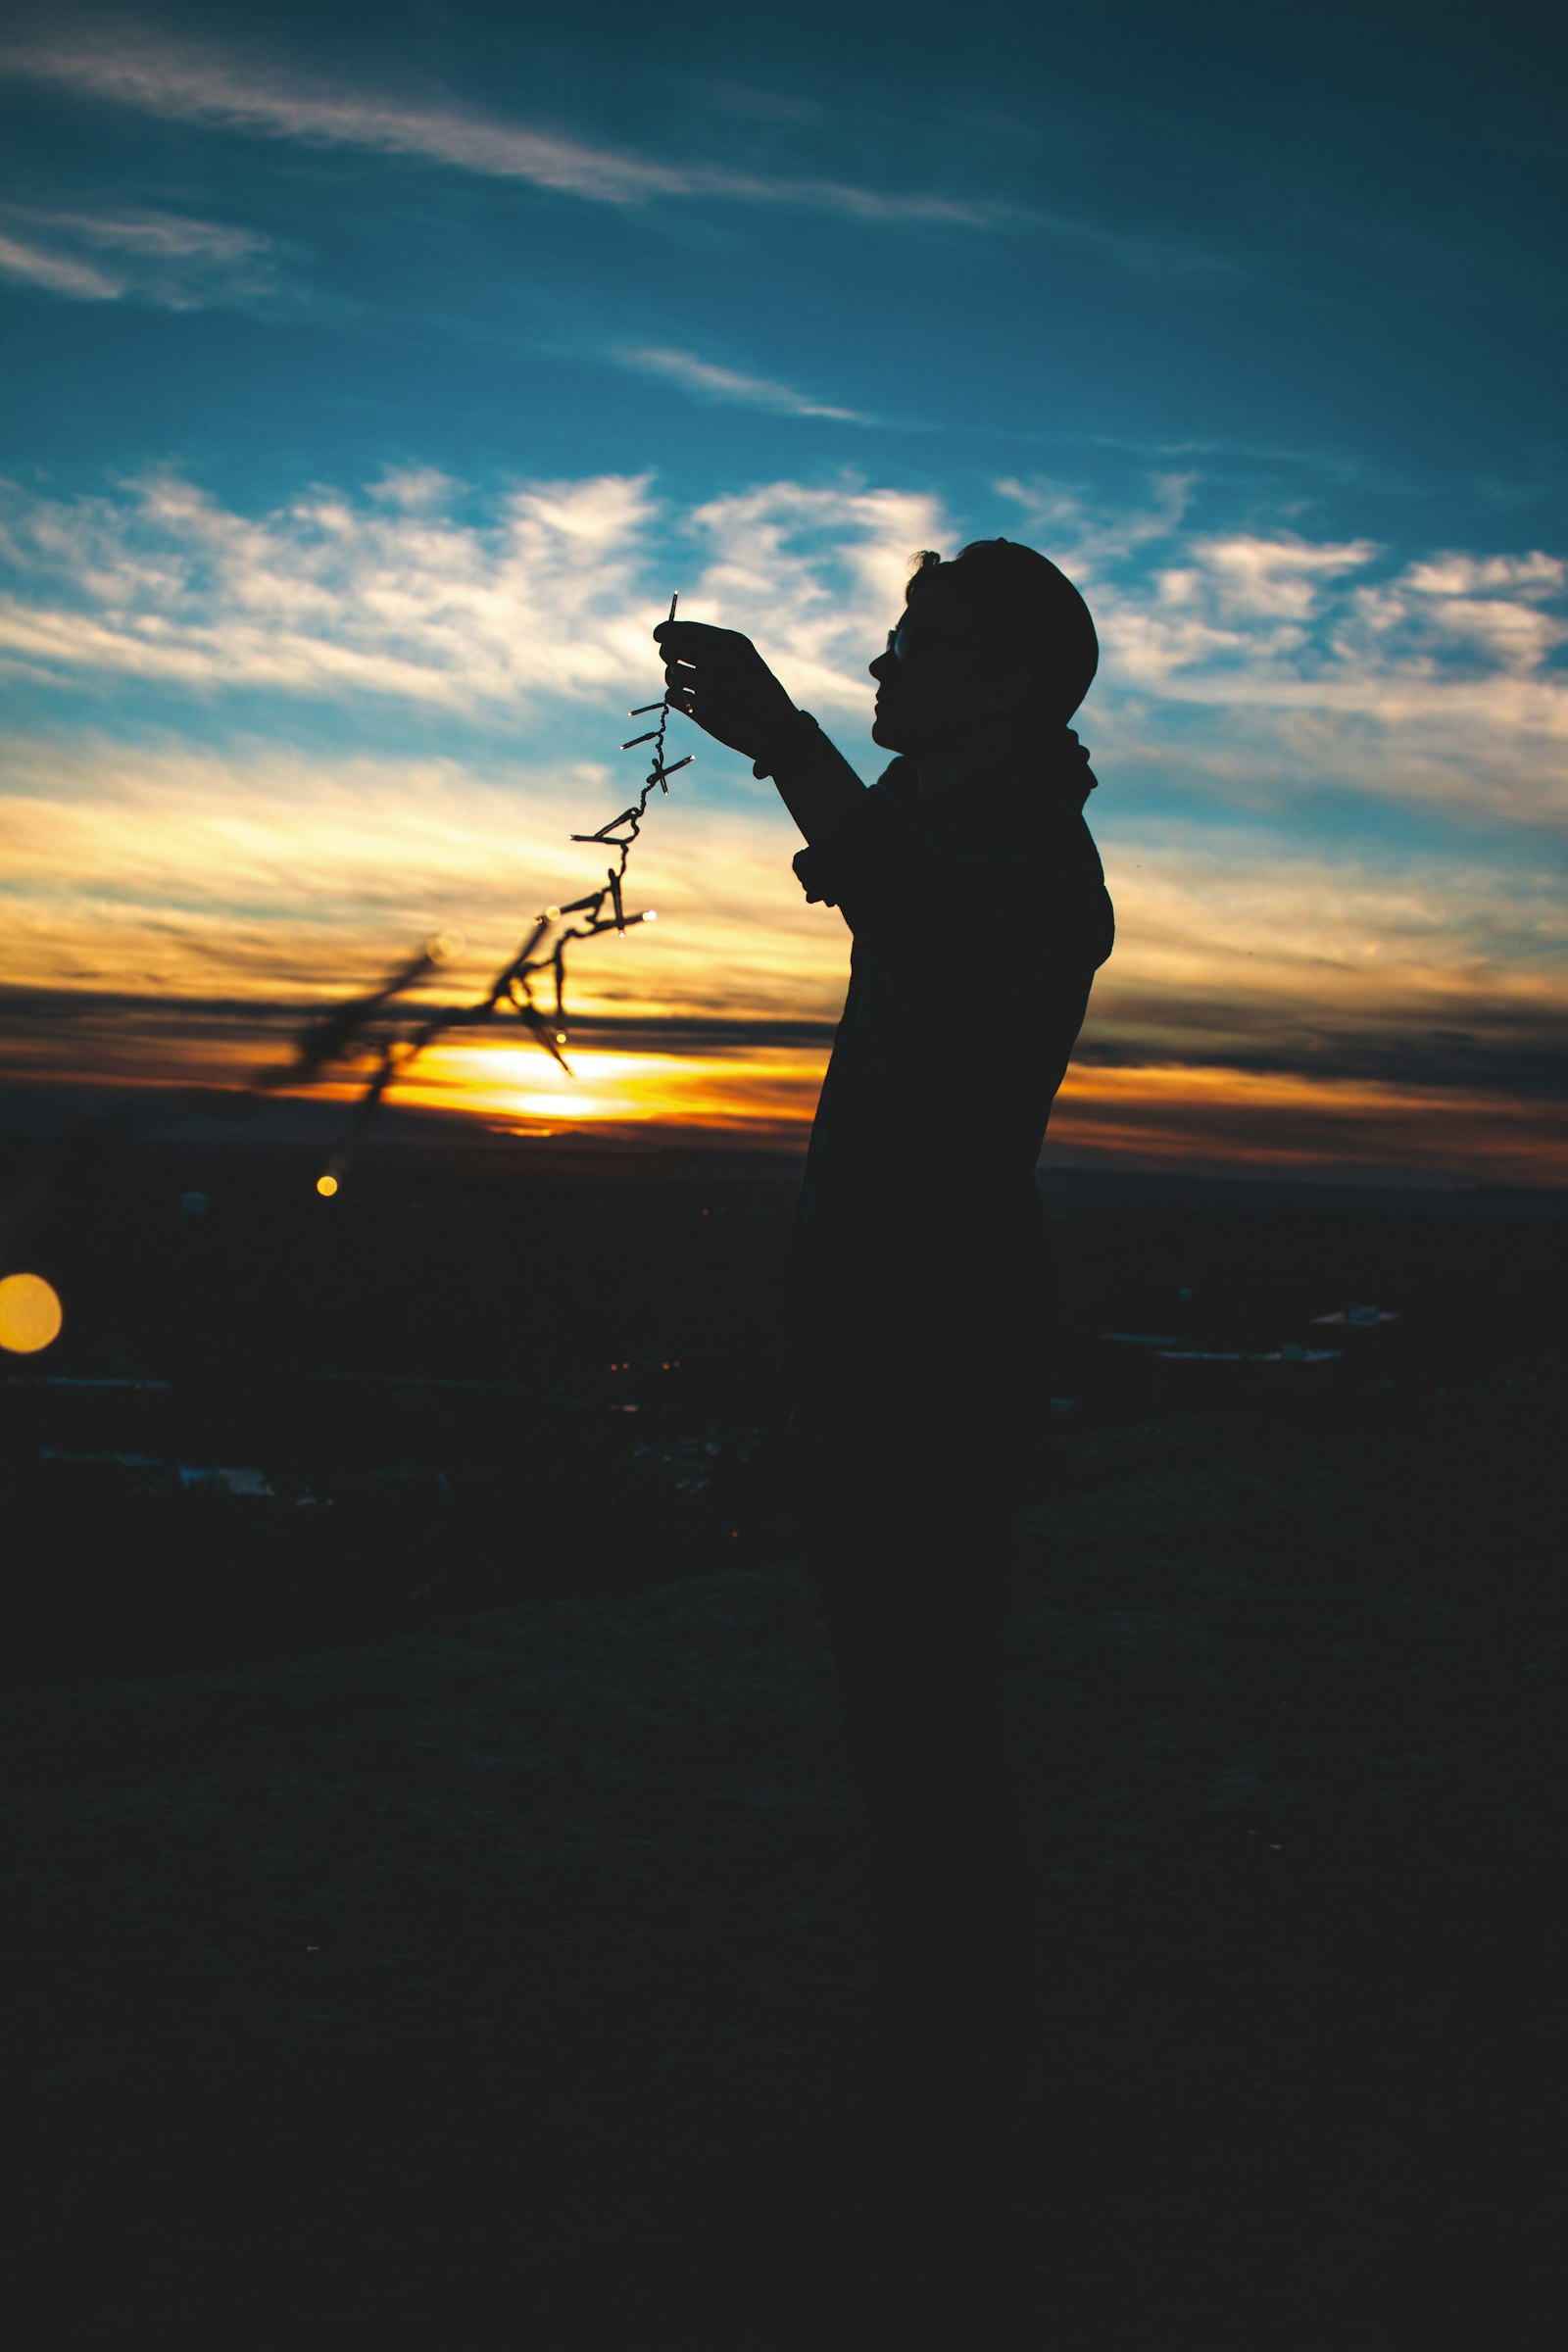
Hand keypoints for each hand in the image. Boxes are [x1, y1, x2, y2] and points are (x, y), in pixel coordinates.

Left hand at [654, 619, 800, 762]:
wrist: (779, 728)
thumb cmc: (758, 689)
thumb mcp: (743, 657)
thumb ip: (711, 645)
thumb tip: (666, 637)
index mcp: (730, 642)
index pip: (683, 630)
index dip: (666, 631)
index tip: (659, 636)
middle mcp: (718, 660)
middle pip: (671, 649)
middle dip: (667, 653)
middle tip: (671, 659)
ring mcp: (709, 686)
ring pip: (671, 675)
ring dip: (675, 680)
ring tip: (691, 685)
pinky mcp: (701, 711)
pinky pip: (672, 698)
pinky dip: (677, 700)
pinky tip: (692, 702)